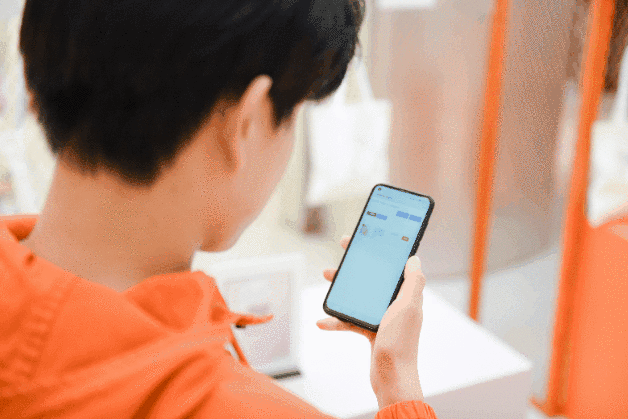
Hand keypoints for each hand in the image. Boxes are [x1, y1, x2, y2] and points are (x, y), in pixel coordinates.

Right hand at [316, 236, 424, 408]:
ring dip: (342, 288)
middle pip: (373, 278)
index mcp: (405, 295)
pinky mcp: (371, 331)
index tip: (365, 239)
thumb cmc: (401, 344)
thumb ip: (413, 282)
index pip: (393, 266)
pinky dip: (337, 321)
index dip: (380, 251)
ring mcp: (382, 317)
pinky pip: (351, 321)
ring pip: (359, 296)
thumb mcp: (408, 308)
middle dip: (356, 266)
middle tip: (342, 254)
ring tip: (327, 278)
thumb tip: (414, 259)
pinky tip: (322, 321)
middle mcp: (395, 303)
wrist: (392, 378)